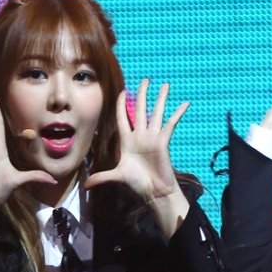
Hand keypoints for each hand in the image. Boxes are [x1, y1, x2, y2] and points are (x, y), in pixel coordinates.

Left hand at [83, 80, 188, 201]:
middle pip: (140, 110)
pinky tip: (185, 103)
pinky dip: (178, 113)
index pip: (122, 118)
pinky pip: (171, 124)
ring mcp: (152, 137)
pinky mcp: (163, 141)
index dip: (121, 105)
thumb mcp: (117, 176)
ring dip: (161, 99)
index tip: (122, 92)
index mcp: (127, 141)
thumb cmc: (137, 184)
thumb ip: (101, 177)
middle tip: (145, 80)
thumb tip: (85, 185)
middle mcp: (140, 136)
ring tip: (165, 85)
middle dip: (142, 94)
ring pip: (157, 113)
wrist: (154, 191)